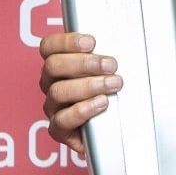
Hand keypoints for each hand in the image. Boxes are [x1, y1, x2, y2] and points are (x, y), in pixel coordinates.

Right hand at [37, 32, 121, 154]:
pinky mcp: (59, 130)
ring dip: (88, 85)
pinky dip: (82, 110)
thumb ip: (107, 57)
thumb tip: (127, 42)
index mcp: (58, 66)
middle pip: (53, 66)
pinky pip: (62, 120)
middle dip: (84, 63)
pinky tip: (100, 104)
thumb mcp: (108, 72)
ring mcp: (53, 107)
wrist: (113, 132)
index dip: (66, 42)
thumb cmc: (111, 97)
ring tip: (113, 84)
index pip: (48, 47)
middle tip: (111, 65)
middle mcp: (51, 84)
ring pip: (58, 91)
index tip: (91, 42)